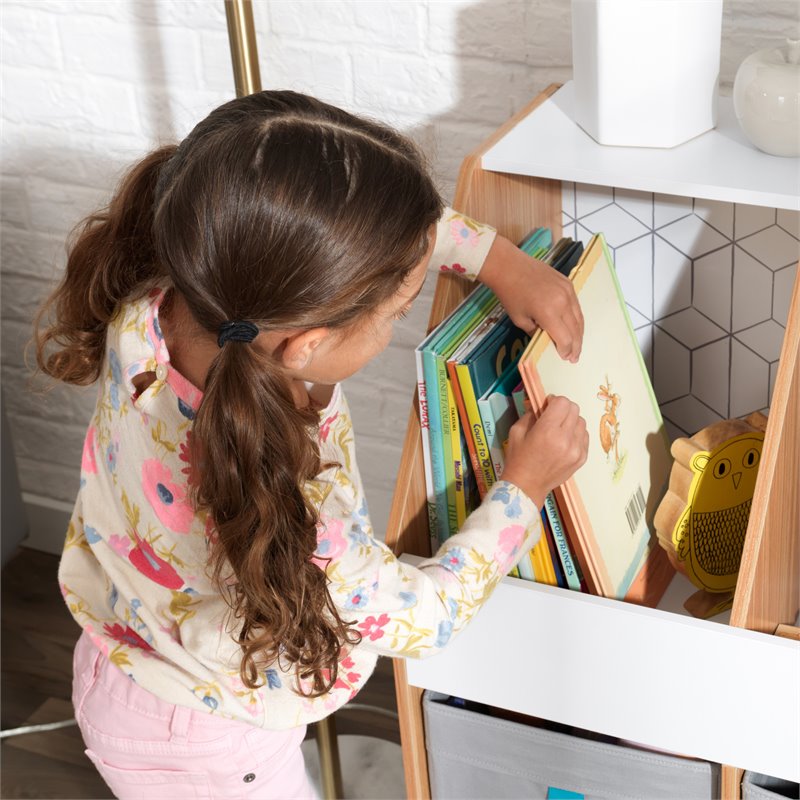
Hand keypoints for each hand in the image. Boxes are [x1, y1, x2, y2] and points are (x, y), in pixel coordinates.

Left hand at [479, 234, 583, 362]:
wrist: (509, 266)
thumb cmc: (510, 294)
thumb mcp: (519, 320)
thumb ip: (536, 332)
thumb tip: (547, 340)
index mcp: (549, 313)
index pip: (565, 338)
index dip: (566, 351)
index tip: (565, 358)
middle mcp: (563, 302)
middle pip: (575, 330)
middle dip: (576, 345)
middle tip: (574, 357)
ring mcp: (568, 291)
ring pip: (579, 317)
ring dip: (579, 333)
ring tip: (576, 345)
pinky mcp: (568, 283)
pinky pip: (577, 305)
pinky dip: (577, 318)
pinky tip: (574, 326)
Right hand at [500, 396, 588, 507]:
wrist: (526, 487)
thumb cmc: (518, 458)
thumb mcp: (516, 432)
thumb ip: (530, 414)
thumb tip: (540, 404)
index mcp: (547, 431)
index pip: (562, 402)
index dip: (554, 400)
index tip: (547, 406)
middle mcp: (565, 439)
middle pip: (574, 409)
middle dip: (563, 409)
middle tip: (553, 416)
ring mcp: (576, 450)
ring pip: (581, 422)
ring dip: (571, 421)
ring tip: (559, 429)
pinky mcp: (582, 458)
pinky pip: (584, 436)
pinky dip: (576, 434)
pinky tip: (564, 441)